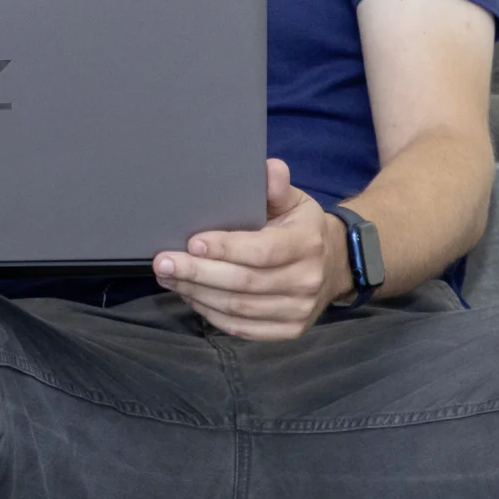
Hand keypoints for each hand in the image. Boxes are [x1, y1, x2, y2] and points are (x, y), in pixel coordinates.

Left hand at [151, 159, 343, 340]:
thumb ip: (277, 187)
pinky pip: (242, 328)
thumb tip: (269, 168)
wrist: (334, 265)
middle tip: (163, 263)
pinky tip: (190, 296)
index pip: (262, 251)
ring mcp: (299, 310)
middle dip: (197, 273)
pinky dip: (211, 314)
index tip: (192, 243)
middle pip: (244, 283)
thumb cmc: (301, 229)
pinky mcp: (289, 331)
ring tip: (168, 278)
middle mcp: (306, 281)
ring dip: (197, 294)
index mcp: (307, 244)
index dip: (225, 249)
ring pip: (238, 308)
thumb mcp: (294, 202)